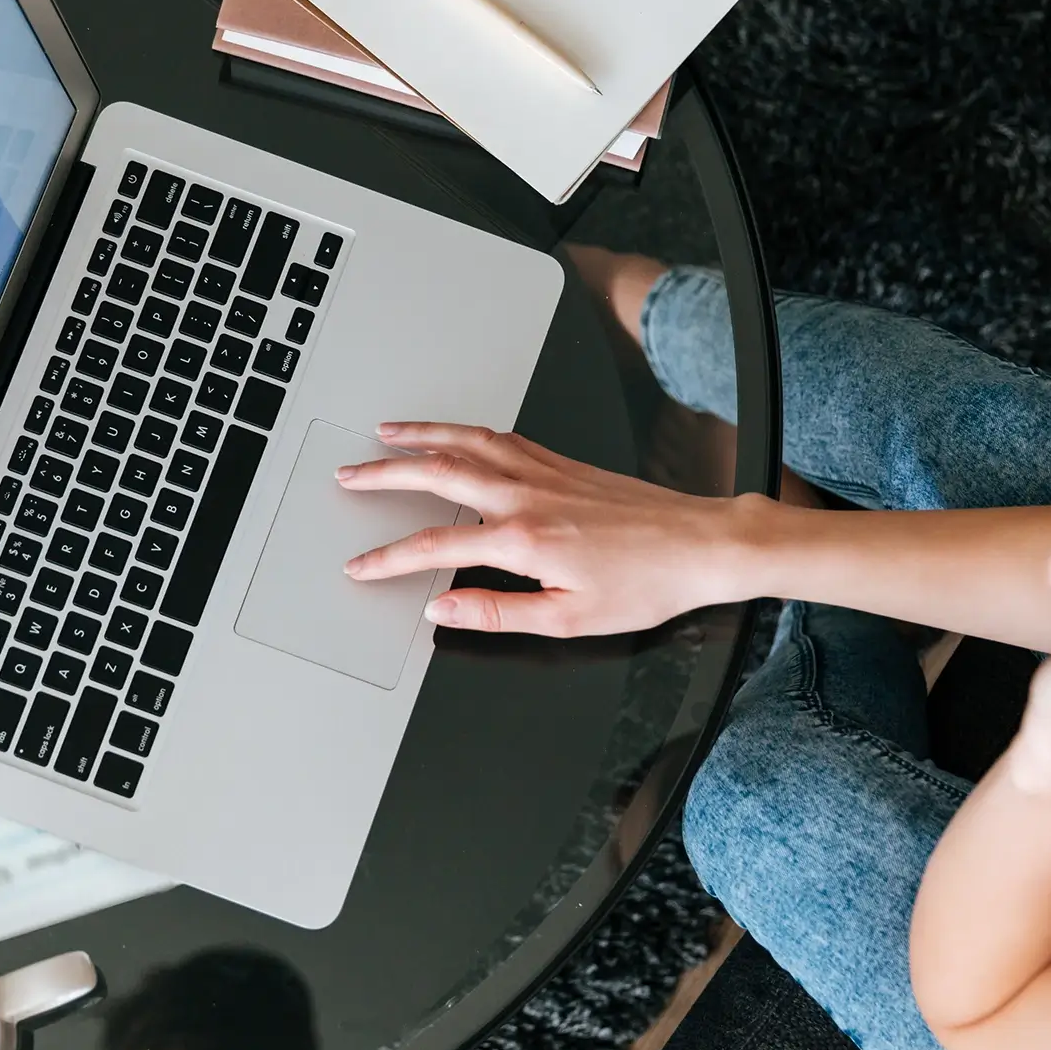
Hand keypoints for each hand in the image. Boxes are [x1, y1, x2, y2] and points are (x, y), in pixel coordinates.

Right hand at [339, 422, 764, 636]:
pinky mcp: (563, 462)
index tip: (361, 566)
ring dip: (420, 436)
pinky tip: (454, 433)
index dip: (390, 558)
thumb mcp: (569, 618)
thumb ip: (497, 612)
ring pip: (467, 442)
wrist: (702, 545)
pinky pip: (500, 437)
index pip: (436, 545)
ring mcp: (545, 471)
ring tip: (385, 435)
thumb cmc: (646, 583)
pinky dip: (464, 431)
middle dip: (385, 473)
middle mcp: (527, 494)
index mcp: (523, 538)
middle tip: (348, 475)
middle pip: (439, 472)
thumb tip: (444, 610)